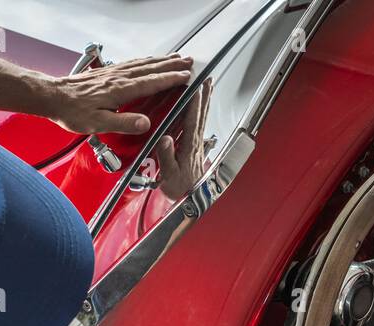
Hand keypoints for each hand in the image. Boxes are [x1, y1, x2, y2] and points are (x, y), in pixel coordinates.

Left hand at [42, 55, 193, 135]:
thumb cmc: (73, 112)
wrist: (53, 97)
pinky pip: (132, 63)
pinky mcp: (108, 72)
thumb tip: (146, 123)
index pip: (151, 82)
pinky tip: (150, 61)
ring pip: (143, 63)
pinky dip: (146, 61)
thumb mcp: (98, 124)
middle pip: (151, 68)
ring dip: (161, 61)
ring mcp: (113, 73)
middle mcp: (119, 77)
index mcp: (120, 90)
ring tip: (177, 58)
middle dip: (172, 65)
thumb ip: (123, 123)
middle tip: (190, 62)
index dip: (170, 79)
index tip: (186, 77)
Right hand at [154, 77, 213, 200]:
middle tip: (206, 77)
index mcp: (188, 147)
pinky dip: (201, 110)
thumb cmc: (178, 189)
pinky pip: (199, 123)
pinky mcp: (195, 146)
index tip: (195, 87)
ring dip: (206, 100)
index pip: (192, 121)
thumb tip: (165, 138)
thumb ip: (166, 156)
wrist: (188, 200)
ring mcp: (197, 144)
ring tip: (208, 84)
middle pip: (201, 114)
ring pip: (203, 117)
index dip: (194, 104)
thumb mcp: (168, 175)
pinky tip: (200, 104)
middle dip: (204, 95)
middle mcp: (195, 143)